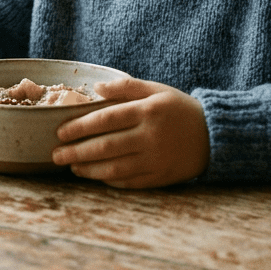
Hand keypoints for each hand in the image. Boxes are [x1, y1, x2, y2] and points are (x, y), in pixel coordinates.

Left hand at [52, 76, 209, 188]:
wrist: (214, 135)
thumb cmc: (179, 109)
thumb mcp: (155, 90)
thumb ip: (126, 87)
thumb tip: (96, 88)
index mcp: (147, 111)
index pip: (106, 119)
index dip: (80, 126)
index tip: (60, 132)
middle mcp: (150, 137)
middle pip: (106, 146)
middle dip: (77, 151)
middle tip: (56, 154)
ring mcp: (155, 160)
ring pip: (115, 168)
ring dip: (89, 169)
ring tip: (72, 166)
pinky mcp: (160, 177)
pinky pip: (129, 182)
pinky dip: (109, 180)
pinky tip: (95, 175)